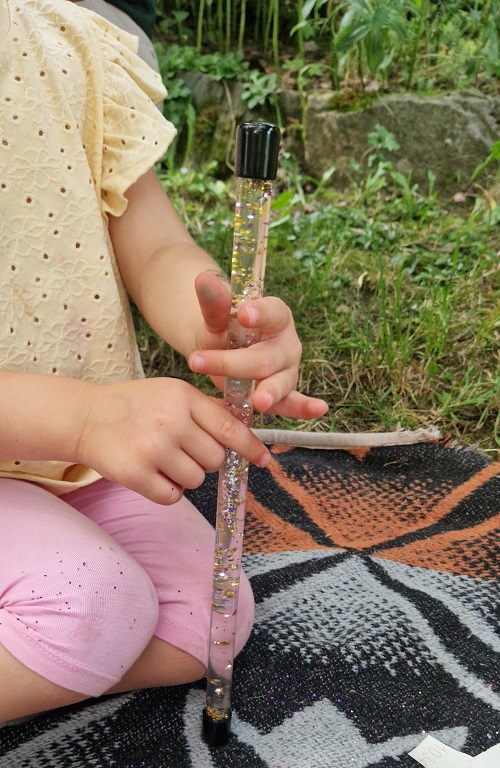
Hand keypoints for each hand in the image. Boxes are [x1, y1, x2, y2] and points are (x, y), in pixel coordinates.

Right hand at [77, 377, 270, 504]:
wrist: (87, 417)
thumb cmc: (136, 405)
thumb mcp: (172, 393)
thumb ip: (205, 409)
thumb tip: (246, 429)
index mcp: (183, 397)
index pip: (228, 426)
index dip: (250, 446)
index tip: (264, 459)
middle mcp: (170, 421)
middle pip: (215, 459)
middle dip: (206, 460)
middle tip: (184, 451)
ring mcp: (152, 448)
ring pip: (196, 479)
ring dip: (185, 476)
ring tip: (164, 459)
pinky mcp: (135, 474)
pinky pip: (172, 496)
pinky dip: (166, 490)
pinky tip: (152, 473)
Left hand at [188, 271, 328, 419]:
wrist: (223, 351)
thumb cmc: (224, 330)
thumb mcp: (216, 317)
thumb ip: (213, 302)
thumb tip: (202, 277)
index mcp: (276, 316)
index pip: (272, 312)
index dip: (260, 313)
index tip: (242, 313)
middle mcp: (287, 343)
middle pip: (266, 356)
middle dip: (234, 363)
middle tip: (200, 362)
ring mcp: (287, 370)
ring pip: (279, 381)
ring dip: (270, 392)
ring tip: (259, 400)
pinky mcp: (284, 392)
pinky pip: (293, 403)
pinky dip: (304, 409)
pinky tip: (320, 410)